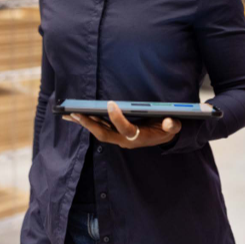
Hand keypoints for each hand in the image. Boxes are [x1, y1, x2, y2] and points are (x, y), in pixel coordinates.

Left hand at [63, 101, 181, 148]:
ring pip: (99, 132)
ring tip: (70, 114)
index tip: (110, 103)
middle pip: (104, 134)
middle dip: (90, 124)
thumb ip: (172, 125)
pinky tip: (78, 116)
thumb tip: (168, 121)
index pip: (125, 129)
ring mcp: (119, 138)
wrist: (164, 138)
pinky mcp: (115, 134)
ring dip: (85, 123)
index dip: (117, 118)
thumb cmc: (167, 129)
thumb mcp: (173, 127)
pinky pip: (99, 129)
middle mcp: (125, 140)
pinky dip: (89, 123)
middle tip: (76, 113)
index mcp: (139, 137)